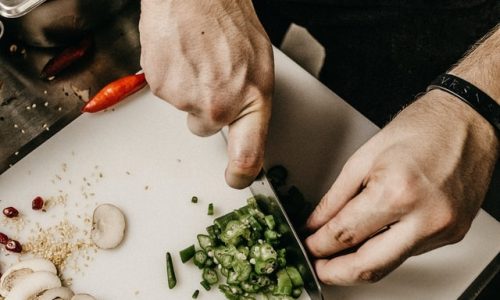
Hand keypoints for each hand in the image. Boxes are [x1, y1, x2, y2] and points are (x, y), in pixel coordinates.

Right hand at [139, 0, 273, 188]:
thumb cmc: (228, 19)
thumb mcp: (258, 62)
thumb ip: (249, 99)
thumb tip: (242, 125)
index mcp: (251, 100)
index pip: (248, 156)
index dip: (240, 174)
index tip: (236, 178)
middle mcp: (219, 106)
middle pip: (205, 128)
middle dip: (205, 108)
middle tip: (211, 75)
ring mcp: (186, 99)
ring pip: (184, 107)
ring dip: (188, 88)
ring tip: (197, 56)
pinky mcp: (160, 87)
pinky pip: (166, 91)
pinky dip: (171, 76)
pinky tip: (181, 54)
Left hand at [305, 90, 498, 284]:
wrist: (467, 121)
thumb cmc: (421, 128)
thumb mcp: (364, 157)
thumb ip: (335, 197)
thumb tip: (316, 224)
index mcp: (397, 192)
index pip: (346, 234)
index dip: (319, 245)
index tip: (308, 246)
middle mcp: (425, 217)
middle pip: (369, 266)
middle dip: (336, 273)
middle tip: (318, 267)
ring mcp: (443, 229)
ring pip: (390, 264)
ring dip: (360, 263)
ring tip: (339, 254)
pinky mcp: (452, 234)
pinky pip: (409, 252)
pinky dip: (385, 249)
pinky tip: (372, 238)